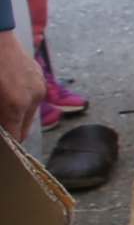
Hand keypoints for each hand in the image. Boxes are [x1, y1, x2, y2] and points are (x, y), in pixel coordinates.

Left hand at [0, 30, 36, 145]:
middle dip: (10, 132)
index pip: (15, 137)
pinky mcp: (38, 75)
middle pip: (24, 129)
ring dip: (14, 117)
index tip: (2, 148)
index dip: (6, 146)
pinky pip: (31, 97)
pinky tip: (5, 93)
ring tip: (0, 109)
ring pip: (28, 113)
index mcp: (16, 105)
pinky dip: (19, 102)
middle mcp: (33, 97)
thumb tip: (1, 128)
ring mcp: (38, 85)